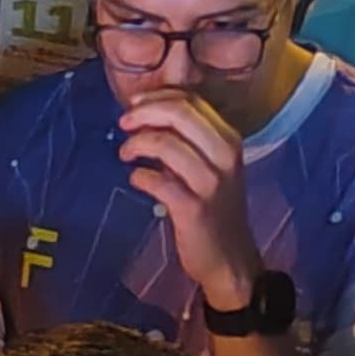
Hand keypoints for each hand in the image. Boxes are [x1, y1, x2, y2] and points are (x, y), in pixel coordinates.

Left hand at [118, 90, 266, 312]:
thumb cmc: (215, 208)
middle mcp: (224, 155)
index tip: (135, 104)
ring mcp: (211, 182)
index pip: (191, 100)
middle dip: (143, 113)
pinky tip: (137, 179)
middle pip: (179, 113)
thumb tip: (147, 112)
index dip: (157, 97)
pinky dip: (140, 176)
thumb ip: (188, 139)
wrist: (231, 258)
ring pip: (166, 143)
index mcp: (229, 139)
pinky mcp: (194, 208)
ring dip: (137, 144)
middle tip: (123, 123)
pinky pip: (158, 181)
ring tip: (126, 154)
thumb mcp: (212, 166)